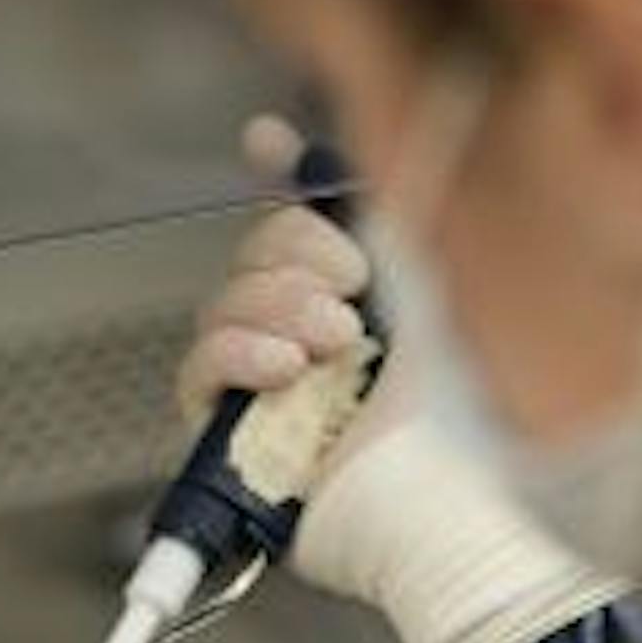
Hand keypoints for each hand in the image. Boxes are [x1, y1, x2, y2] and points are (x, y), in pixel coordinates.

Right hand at [174, 116, 629, 642]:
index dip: (278, 176)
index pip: (299, 222)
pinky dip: (238, 353)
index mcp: (354, 299)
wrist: (422, 500)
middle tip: (353, 295)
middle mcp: (303, 334)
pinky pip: (200, 364)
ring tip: (334, 347)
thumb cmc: (440, 418)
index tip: (268, 142)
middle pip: (256, 251)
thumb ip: (379, 223)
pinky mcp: (227, 429)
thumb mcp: (420, 295)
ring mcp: (262, 382)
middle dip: (299, 256)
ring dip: (278, 308)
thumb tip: (329, 164)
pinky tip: (283, 370)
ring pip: (225, 301)